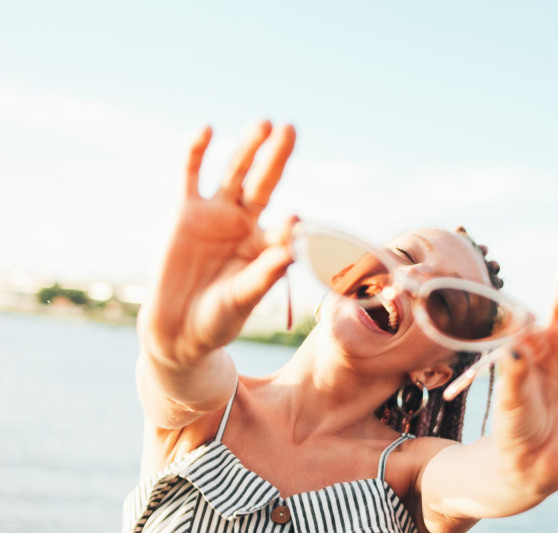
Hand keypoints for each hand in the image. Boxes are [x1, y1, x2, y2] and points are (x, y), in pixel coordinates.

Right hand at [138, 121, 296, 363]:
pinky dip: (197, 153)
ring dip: (247, 148)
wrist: (178, 330)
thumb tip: (291, 251)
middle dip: (276, 157)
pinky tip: (207, 130)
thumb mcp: (243, 299)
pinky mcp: (186, 212)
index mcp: (266, 245)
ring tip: (263, 124)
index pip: (283, 225)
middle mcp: (245, 223)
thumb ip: (264, 275)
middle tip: (290, 129)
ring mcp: (216, 215)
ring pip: (234, 173)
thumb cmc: (219, 319)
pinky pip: (191, 176)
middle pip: (264, 183)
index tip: (293, 220)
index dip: (288, 223)